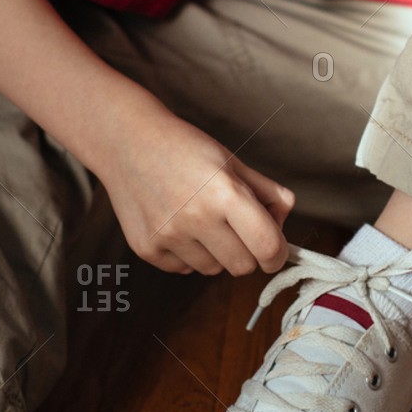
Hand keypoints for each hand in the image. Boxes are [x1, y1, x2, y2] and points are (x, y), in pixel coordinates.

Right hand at [99, 101, 293, 275]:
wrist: (128, 141)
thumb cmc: (185, 148)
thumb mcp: (234, 161)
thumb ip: (268, 193)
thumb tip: (283, 224)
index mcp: (225, 193)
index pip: (268, 247)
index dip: (278, 254)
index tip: (275, 251)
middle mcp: (196, 218)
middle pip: (243, 267)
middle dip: (248, 253)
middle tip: (236, 229)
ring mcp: (169, 236)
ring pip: (214, 270)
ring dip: (216, 253)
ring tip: (200, 220)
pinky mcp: (147, 249)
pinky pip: (185, 269)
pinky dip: (188, 254)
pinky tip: (178, 224)